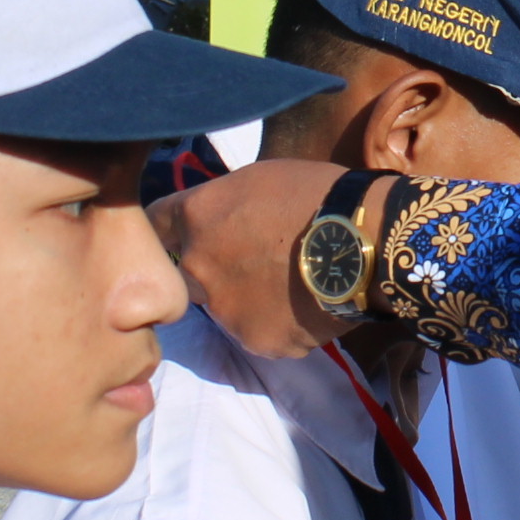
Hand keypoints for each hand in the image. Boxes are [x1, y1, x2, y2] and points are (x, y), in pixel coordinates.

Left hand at [146, 163, 381, 359]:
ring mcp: (225, 310)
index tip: (180, 230)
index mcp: (196, 218)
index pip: (155, 223)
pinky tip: (304, 305)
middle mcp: (196, 267)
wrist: (365, 241)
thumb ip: (222, 203)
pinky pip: (260, 333)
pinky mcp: (256, 341)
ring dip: (245, 299)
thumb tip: (215, 218)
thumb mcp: (259, 179)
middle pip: (187, 273)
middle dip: (211, 268)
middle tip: (253, 259)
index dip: (168, 227)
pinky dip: (276, 323)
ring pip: (225, 307)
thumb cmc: (317, 194)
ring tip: (289, 284)